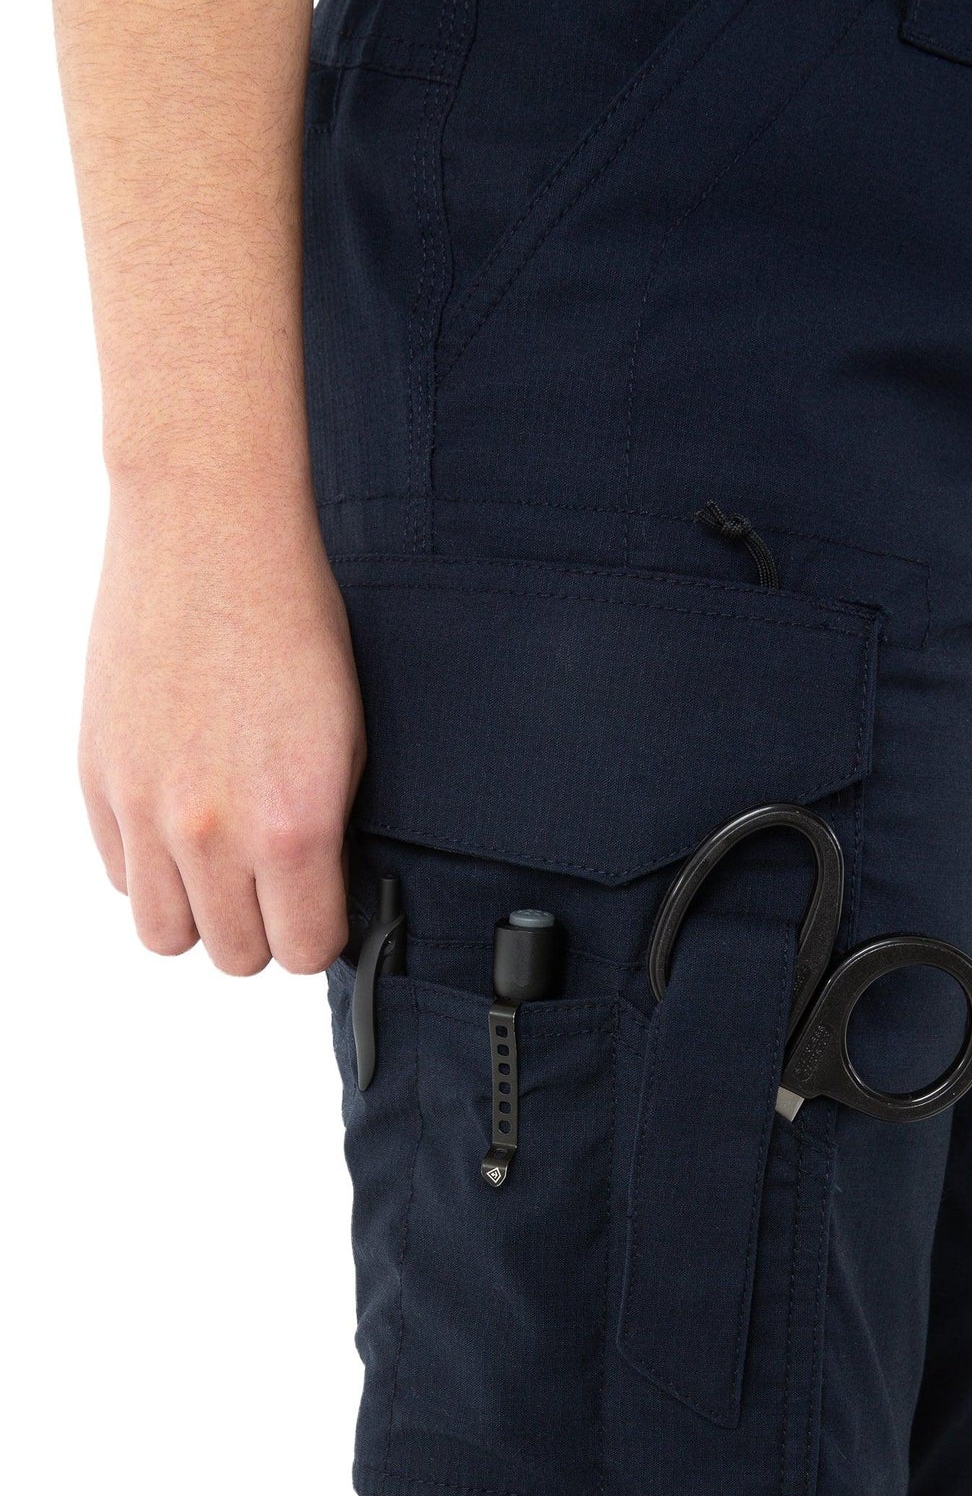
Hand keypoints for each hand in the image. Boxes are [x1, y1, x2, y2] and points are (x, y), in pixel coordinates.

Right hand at [80, 496, 364, 973]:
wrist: (211, 539)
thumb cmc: (296, 626)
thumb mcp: (349, 740)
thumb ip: (327, 831)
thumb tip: (317, 890)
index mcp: (292, 825)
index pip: (304, 950)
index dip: (319, 933)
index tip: (322, 908)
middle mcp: (212, 832)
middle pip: (234, 956)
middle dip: (263, 930)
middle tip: (277, 884)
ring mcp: (145, 809)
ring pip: (165, 934)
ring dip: (200, 914)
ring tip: (224, 867)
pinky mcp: (97, 780)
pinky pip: (120, 875)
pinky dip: (151, 867)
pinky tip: (180, 823)